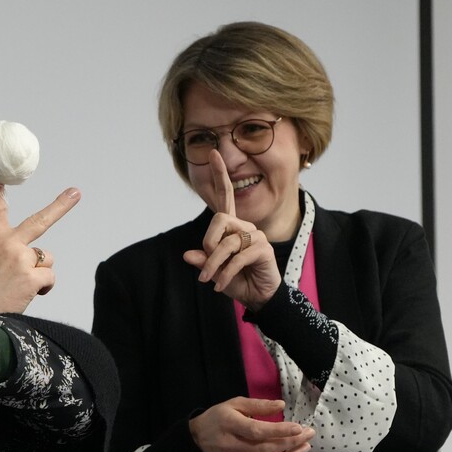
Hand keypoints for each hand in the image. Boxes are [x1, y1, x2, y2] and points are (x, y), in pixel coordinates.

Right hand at [0, 182, 80, 332]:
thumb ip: (8, 259)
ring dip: (38, 274)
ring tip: (17, 288)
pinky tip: (24, 297)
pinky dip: (42, 289)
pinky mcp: (31, 276)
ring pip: (46, 260)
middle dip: (60, 206)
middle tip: (75, 192)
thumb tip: (37, 267)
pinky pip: (49, 278)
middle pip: (39, 221)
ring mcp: (21, 258)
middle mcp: (8, 243)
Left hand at [181, 150, 281, 309]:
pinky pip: (238, 257)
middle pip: (219, 220)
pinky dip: (226, 273)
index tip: (212, 154)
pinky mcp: (264, 249)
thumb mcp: (213, 271)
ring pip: (227, 242)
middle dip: (208, 243)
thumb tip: (187, 254)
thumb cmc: (237, 281)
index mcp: (232, 227)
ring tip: (210, 280)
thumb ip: (203, 261)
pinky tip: (221, 285)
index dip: (219, 176)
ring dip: (214, 265)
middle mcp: (245, 227)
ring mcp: (256, 236)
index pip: (226, 196)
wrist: (259, 297)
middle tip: (205, 267)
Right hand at [190, 397, 313, 451]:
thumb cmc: (219, 417)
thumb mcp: (235, 404)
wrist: (197, 437)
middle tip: (309, 436)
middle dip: (291, 443)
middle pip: (265, 449)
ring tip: (303, 450)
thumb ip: (258, 405)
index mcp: (228, 424)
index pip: (257, 431)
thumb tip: (282, 405)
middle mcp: (229, 446)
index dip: (280, 431)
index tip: (300, 428)